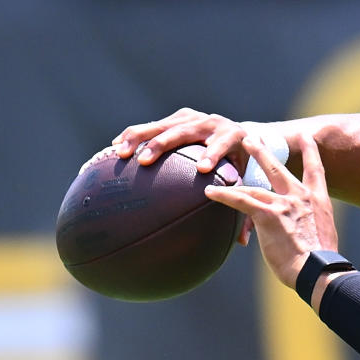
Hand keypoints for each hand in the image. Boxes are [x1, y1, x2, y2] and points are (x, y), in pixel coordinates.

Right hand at [113, 107, 260, 245]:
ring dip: (139, 138)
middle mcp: (211, 123)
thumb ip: (243, 205)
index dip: (212, 155)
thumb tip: (241, 241)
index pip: (222, 145)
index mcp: (233, 137)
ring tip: (120, 153)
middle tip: (144, 161)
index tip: (201, 169)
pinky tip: (114, 149)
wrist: (239, 134)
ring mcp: (192, 118)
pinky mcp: (178, 117)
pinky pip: (152, 126)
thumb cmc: (241, 165)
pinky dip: (133, 136)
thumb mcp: (246, 180)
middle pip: (184, 132)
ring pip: (163, 126)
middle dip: (162, 145)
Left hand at [203, 133, 337, 289]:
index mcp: (319, 201)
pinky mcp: (268, 215)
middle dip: (263, 152)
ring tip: (221, 168)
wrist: (318, 270)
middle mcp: (301, 197)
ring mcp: (284, 204)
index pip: (316, 171)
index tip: (306, 137)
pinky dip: (224, 196)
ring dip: (236, 178)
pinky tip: (210, 193)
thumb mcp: (322, 237)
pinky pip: (241, 201)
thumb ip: (309, 227)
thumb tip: (300, 235)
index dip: (310, 152)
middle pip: (278, 169)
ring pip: (255, 185)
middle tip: (251, 138)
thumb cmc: (321, 264)